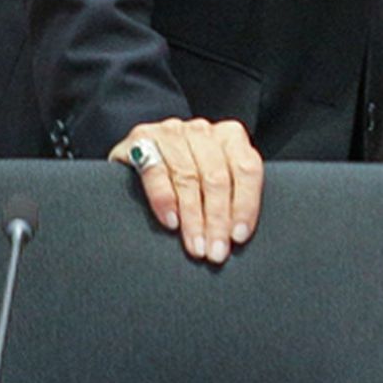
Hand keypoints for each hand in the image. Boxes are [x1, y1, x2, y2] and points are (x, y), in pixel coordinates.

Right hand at [112, 116, 263, 261]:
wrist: (136, 158)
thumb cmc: (184, 177)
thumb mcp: (212, 182)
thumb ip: (230, 196)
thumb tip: (239, 236)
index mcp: (229, 136)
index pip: (246, 167)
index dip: (245, 203)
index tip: (239, 236)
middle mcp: (202, 131)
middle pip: (216, 176)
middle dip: (217, 219)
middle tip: (216, 252)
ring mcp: (171, 132)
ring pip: (188, 176)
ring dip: (193, 217)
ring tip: (196, 246)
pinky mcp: (141, 140)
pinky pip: (155, 170)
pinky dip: (163, 199)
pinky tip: (170, 222)